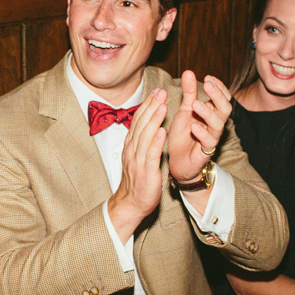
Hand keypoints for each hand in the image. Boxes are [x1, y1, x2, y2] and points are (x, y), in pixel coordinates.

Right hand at [107, 88, 167, 240]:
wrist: (131, 203)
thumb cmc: (137, 181)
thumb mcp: (137, 157)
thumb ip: (142, 141)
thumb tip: (149, 125)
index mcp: (131, 145)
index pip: (138, 120)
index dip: (147, 105)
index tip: (156, 92)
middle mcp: (132, 150)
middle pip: (141, 124)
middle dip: (151, 106)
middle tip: (160, 91)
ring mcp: (138, 160)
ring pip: (146, 136)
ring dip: (154, 120)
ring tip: (162, 105)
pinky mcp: (146, 172)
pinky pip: (151, 155)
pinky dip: (157, 142)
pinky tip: (163, 131)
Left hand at [168, 71, 231, 183]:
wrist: (178, 162)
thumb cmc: (184, 135)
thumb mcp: (185, 111)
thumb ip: (188, 93)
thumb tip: (189, 71)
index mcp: (212, 113)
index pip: (224, 98)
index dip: (219, 87)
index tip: (208, 78)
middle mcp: (215, 125)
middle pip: (225, 108)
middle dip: (217, 96)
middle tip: (207, 85)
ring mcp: (212, 138)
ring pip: (218, 124)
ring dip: (208, 113)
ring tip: (195, 104)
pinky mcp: (205, 152)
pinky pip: (208, 142)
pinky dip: (201, 133)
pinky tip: (193, 126)